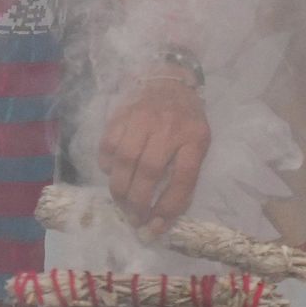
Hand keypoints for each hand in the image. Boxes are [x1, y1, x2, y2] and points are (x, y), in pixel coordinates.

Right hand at [99, 67, 210, 230]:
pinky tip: (111, 173)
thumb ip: (185, 175)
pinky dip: (106, 164)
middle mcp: (168, 128)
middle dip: (138, 202)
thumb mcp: (198, 145)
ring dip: (120, 188)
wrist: (171, 79)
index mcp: (194, 139)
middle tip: (134, 219)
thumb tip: (162, 215)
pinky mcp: (122, 113)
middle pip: (149, 171)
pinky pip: (108, 144)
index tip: (155, 227)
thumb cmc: (187, 120)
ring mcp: (142, 118)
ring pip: (124, 159)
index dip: (168, 207)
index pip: (183, 179)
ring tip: (121, 203)